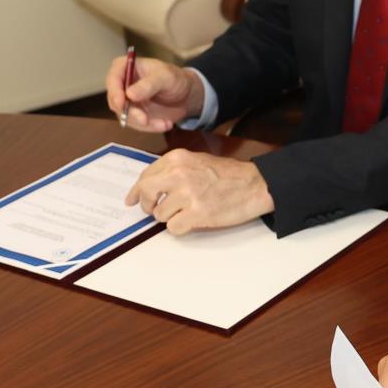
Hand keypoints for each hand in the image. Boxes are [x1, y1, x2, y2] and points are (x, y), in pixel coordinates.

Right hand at [106, 54, 200, 131]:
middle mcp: (121, 85)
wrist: (186, 95)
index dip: (114, 92)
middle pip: (115, 101)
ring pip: (126, 116)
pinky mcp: (133, 115)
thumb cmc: (175, 79)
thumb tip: (129, 94)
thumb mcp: (165, 77)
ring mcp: (126, 101)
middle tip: (145, 120)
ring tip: (165, 123)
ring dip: (145, 123)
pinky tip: (166, 124)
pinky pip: (137, 125)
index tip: (121, 102)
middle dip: (130, 113)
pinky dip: (151, 127)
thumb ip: (148, 84)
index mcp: (124, 67)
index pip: (113, 79)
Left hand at [125, 149, 272, 233]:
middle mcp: (179, 174)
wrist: (255, 185)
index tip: (132, 200)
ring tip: (185, 213)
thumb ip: (173, 169)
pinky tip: (191, 221)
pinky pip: (173, 228)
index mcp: (177, 159)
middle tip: (152, 210)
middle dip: (146, 205)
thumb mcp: (197, 161)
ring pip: (159, 214)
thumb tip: (150, 186)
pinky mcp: (197, 214)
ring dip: (168, 218)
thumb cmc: (229, 175)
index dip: (136, 191)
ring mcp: (187, 194)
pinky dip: (180, 228)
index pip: (146, 176)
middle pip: (145, 193)